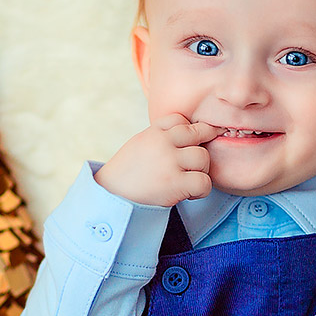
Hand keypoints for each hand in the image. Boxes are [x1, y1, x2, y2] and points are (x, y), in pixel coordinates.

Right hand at [93, 113, 223, 206]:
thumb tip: (188, 133)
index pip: (181, 119)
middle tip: (193, 165)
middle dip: (201, 148)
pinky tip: (189, 194)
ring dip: (202, 171)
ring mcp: (169, 162)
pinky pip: (204, 182)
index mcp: (153, 132)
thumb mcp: (140, 143)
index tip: (183, 148)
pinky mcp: (175, 183)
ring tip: (189, 180)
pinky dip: (202, 190)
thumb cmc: (128, 173)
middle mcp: (162, 143)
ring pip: (204, 157)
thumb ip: (161, 136)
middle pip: (199, 133)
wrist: (111, 196)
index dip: (188, 133)